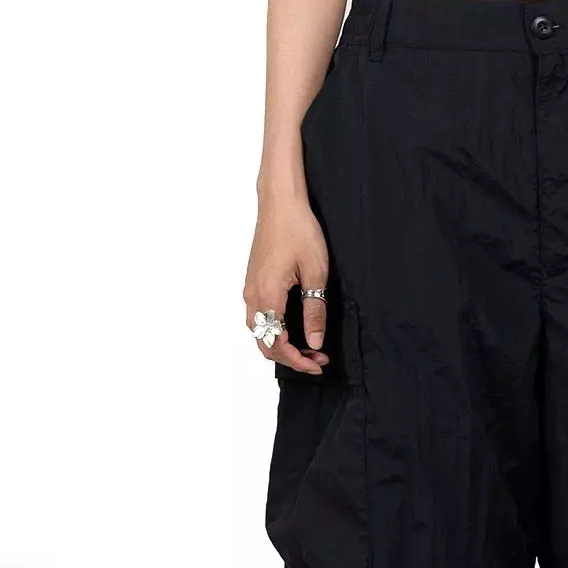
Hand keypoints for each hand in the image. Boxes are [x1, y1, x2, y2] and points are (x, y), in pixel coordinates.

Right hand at [244, 192, 331, 373]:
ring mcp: (249, 288)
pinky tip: (291, 327)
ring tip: (307, 347)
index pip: (276, 343)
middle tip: (316, 359)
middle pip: (263, 342)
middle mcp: (252, 295)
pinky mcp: (252, 281)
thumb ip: (314, 311)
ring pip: (258, 330)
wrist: (280, 203)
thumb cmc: (299, 230)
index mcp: (268, 296)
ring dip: (280, 344)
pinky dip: (272, 329)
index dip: (297, 360)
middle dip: (289, 357)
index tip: (318, 364)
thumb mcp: (316, 273)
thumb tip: (313, 343)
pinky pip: (257, 316)